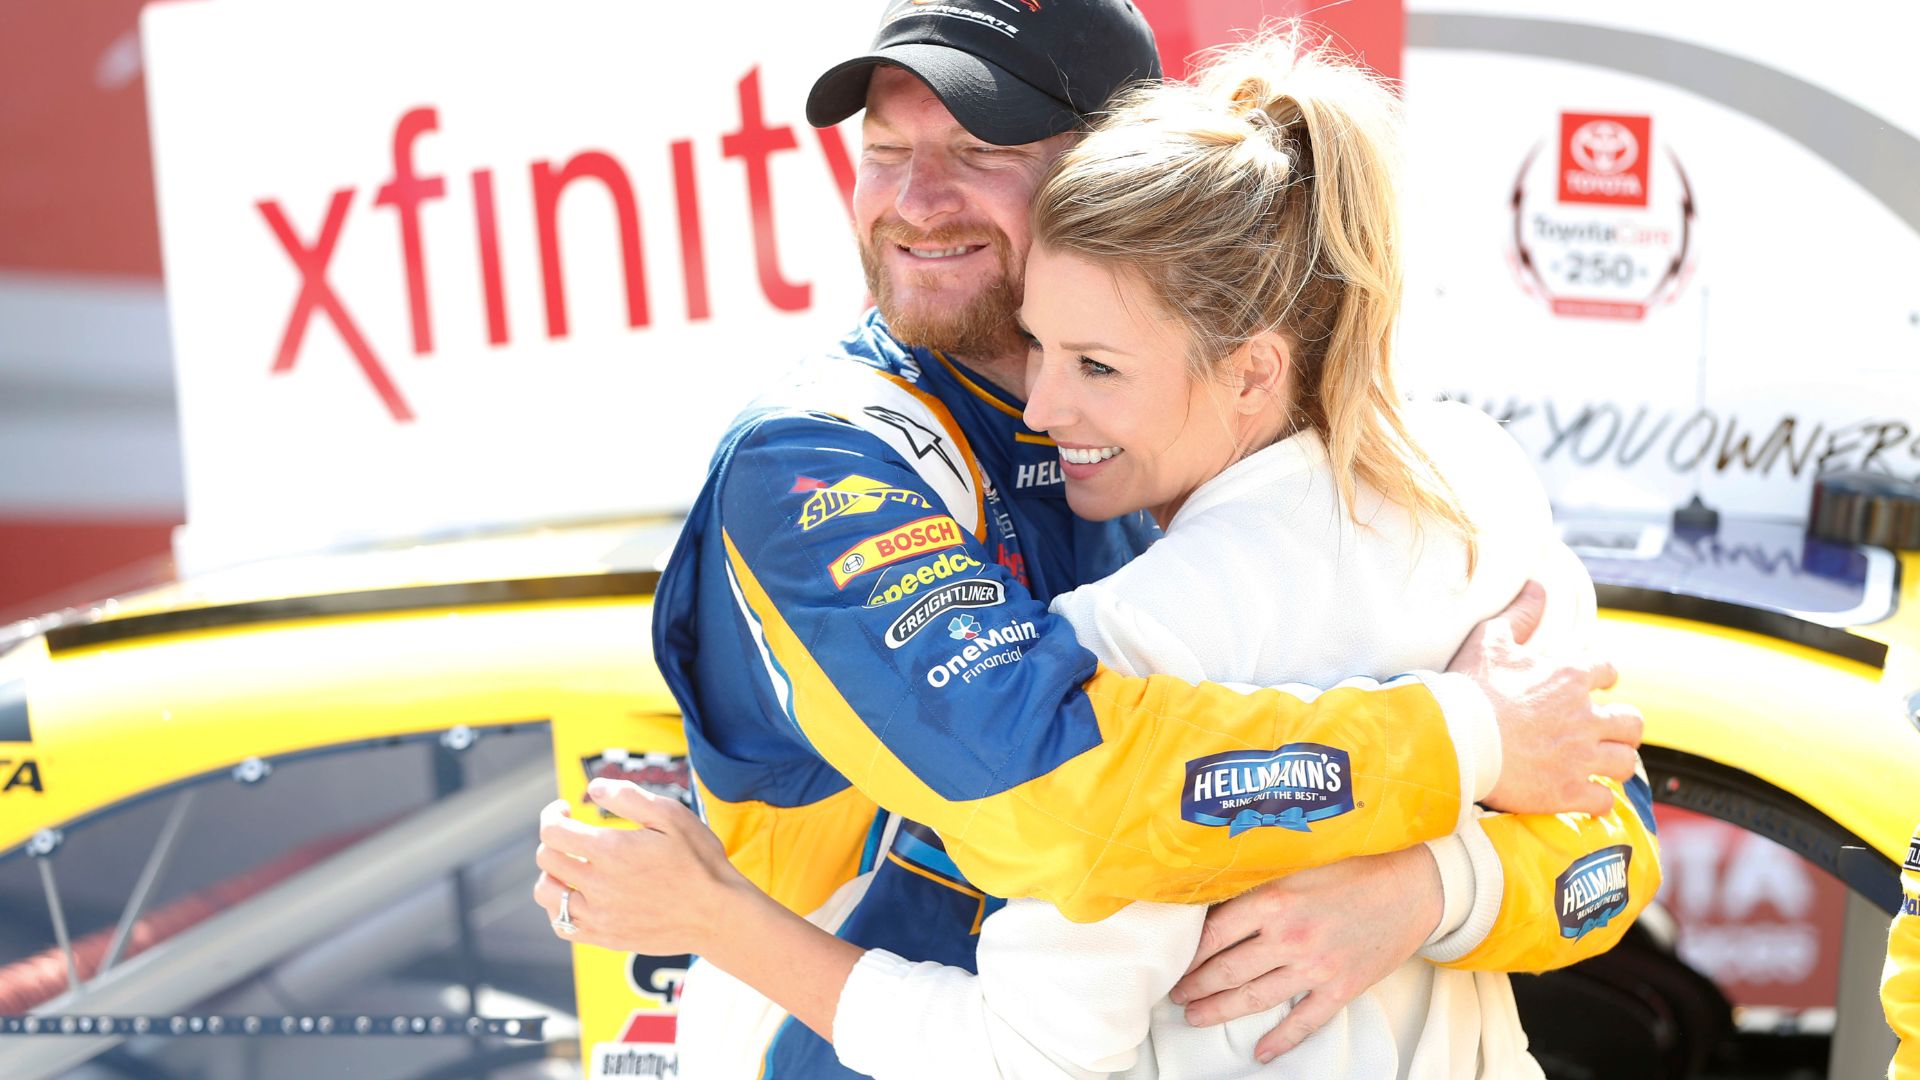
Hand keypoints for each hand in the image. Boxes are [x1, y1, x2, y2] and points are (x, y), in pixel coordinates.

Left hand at [532, 778, 748, 954]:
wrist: (717, 915)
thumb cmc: (699, 861)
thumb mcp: (671, 815)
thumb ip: (628, 796)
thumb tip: (593, 788)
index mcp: (610, 851)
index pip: (552, 832)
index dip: (552, 814)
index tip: (565, 810)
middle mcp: (598, 886)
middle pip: (546, 859)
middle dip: (554, 839)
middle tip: (572, 834)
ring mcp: (599, 917)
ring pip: (546, 893)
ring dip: (552, 874)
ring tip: (572, 866)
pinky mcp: (605, 938)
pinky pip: (561, 924)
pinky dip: (559, 907)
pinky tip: (578, 896)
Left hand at [1169, 846, 1441, 1062]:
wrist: (1412, 890)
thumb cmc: (1355, 871)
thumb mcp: (1298, 867)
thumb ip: (1261, 889)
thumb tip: (1218, 904)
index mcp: (1275, 901)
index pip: (1215, 934)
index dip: (1189, 953)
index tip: (1174, 962)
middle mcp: (1289, 937)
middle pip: (1228, 970)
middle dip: (1196, 986)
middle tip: (1176, 995)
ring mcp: (1315, 968)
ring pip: (1256, 997)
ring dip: (1221, 1010)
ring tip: (1196, 1018)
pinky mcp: (1340, 989)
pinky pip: (1303, 1022)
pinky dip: (1280, 1040)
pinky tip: (1260, 1052)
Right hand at [1449, 580, 1641, 815]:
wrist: (1453, 738)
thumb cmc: (1470, 688)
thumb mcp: (1491, 639)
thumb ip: (1521, 613)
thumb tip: (1538, 585)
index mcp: (1570, 677)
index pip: (1609, 671)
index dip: (1605, 677)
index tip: (1599, 684)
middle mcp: (1585, 717)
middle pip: (1631, 723)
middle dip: (1623, 726)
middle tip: (1606, 730)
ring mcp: (1579, 757)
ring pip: (1624, 762)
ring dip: (1614, 762)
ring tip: (1600, 764)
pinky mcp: (1567, 791)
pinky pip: (1602, 801)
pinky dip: (1596, 800)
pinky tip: (1584, 796)